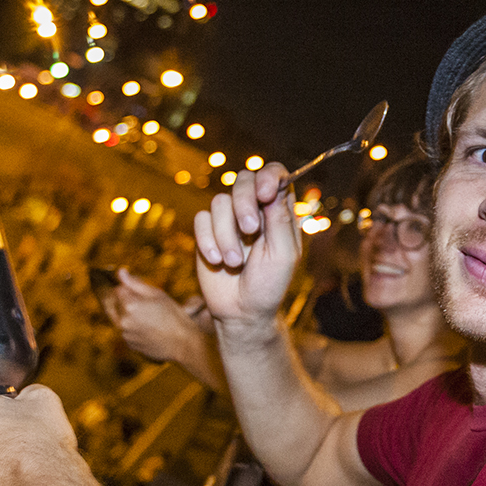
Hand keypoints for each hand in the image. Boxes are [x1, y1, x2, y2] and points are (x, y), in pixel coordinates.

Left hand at [108, 268, 202, 362]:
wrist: (183, 343)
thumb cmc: (173, 315)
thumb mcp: (157, 294)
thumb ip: (135, 283)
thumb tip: (120, 271)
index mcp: (129, 305)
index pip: (118, 290)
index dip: (130, 289)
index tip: (143, 293)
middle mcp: (123, 321)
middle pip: (116, 305)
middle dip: (126, 302)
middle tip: (147, 306)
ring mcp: (126, 334)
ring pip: (121, 319)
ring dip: (130, 316)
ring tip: (151, 319)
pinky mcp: (130, 344)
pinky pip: (127, 331)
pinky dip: (134, 328)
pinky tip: (151, 329)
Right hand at [193, 163, 300, 331]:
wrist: (241, 312)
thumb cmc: (269, 285)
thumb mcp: (284, 255)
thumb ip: (280, 220)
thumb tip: (275, 187)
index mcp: (278, 211)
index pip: (275, 174)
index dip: (268, 176)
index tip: (265, 193)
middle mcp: (254, 209)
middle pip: (244, 179)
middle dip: (244, 203)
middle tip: (250, 230)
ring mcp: (228, 219)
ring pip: (219, 201)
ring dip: (226, 234)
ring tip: (234, 262)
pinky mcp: (206, 232)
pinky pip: (201, 219)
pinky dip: (208, 241)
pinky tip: (217, 261)